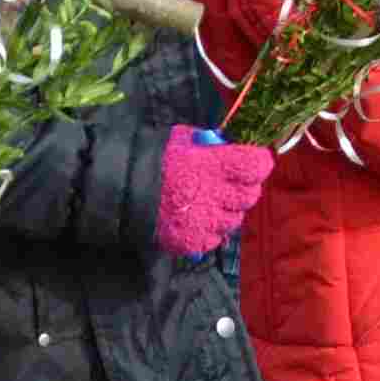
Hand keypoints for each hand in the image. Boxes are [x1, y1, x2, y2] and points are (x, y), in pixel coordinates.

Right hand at [157, 127, 277, 258]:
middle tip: (227, 185)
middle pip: (250, 196)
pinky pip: (215, 239)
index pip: (258, 166)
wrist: (121, 190)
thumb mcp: (184, 138)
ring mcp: (206, 221)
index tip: (253, 163)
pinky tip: (195, 219)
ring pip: (234, 220)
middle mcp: (216, 194)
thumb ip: (211, 143)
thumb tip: (230, 144)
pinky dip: (209, 231)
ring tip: (206, 203)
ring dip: (226, 212)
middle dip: (243, 190)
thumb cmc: (154, 158)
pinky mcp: (194, 241)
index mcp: (215, 164)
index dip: (259, 164)